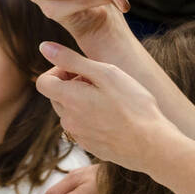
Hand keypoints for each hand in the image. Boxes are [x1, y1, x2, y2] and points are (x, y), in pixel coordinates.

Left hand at [35, 41, 174, 174]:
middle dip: (73, 85)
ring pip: (71, 112)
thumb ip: (71, 59)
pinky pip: (83, 127)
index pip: (43, 82)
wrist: (151, 144)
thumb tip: (44, 47)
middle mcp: (68, 120)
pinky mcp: (91, 146)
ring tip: (111, 100)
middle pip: (58, 96)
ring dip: (84, 102)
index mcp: (69, 99)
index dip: (58, 71)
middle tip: (101, 83)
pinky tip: (115, 117)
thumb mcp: (104, 73)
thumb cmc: (133, 105)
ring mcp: (79, 136)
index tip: (79, 70)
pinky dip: (93, 118)